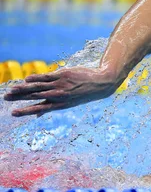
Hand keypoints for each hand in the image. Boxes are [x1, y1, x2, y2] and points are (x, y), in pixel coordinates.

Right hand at [4, 67, 118, 116]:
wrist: (101, 83)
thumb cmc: (83, 93)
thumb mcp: (69, 103)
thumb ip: (51, 106)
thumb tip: (37, 115)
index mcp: (60, 105)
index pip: (39, 108)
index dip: (26, 111)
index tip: (13, 113)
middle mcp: (59, 96)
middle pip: (35, 96)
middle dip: (20, 98)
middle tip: (6, 98)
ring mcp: (60, 85)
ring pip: (39, 87)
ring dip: (24, 88)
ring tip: (12, 90)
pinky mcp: (63, 75)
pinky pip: (46, 77)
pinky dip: (36, 78)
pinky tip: (26, 79)